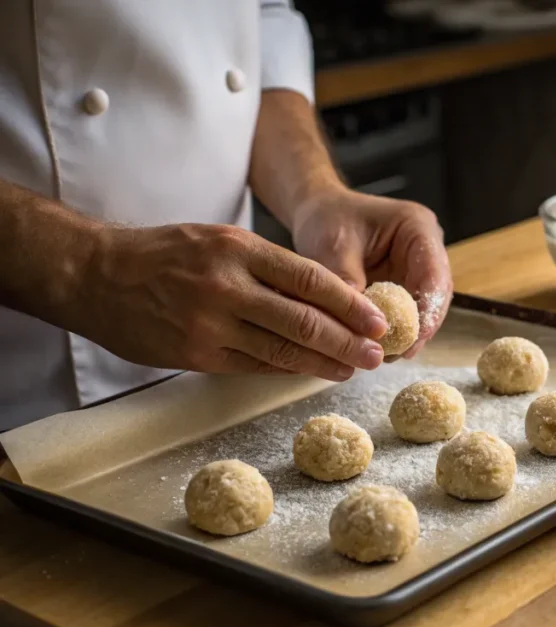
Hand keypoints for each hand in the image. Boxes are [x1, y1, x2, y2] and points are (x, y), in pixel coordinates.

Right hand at [73, 223, 388, 379]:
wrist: (95, 274)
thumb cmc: (164, 254)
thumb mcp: (219, 240)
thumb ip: (268, 266)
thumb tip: (323, 295)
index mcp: (239, 249)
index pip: (310, 278)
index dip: (350, 303)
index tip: (377, 319)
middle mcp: (228, 285)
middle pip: (303, 319)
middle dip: (347, 341)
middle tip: (376, 354)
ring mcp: (211, 323)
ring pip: (282, 349)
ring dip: (323, 363)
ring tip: (351, 369)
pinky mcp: (197, 354)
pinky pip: (255, 365)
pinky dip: (287, 370)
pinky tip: (310, 373)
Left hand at [291, 190, 452, 358]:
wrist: (318, 213)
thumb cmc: (328, 219)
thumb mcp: (332, 246)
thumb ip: (347, 281)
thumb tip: (357, 324)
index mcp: (418, 228)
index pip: (434, 274)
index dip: (429, 309)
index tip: (415, 337)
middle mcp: (426, 250)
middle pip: (435, 295)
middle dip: (420, 326)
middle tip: (402, 353)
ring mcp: (417, 269)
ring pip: (423, 308)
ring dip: (408, 332)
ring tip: (387, 355)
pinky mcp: (405, 286)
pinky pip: (405, 312)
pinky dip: (394, 329)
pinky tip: (379, 346)